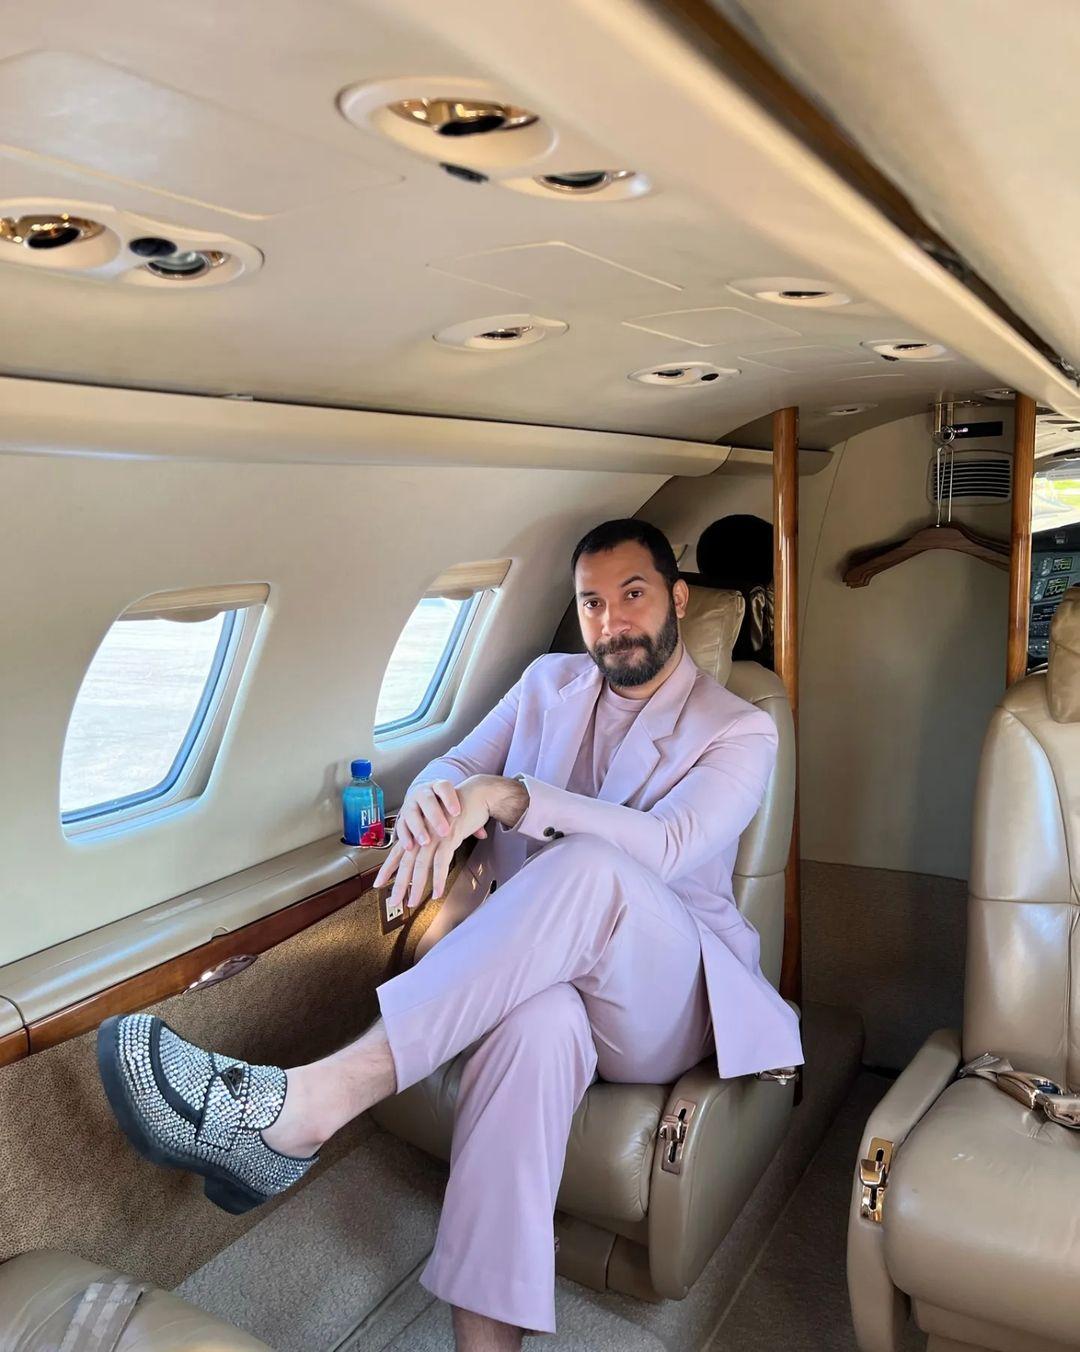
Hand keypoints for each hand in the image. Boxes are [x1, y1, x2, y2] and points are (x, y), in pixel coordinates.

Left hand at [374, 776, 494, 912]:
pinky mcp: (449, 837)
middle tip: (393, 902)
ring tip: (412, 902)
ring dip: (416, 887)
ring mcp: (434, 835)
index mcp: (419, 832)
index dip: (387, 870)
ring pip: (421, 865)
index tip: (378, 884)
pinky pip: (441, 862)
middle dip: (398, 885)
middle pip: (406, 863)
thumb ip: (439, 843)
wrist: (475, 795)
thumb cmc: (460, 811)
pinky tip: (437, 892)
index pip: (398, 853)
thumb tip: (437, 861)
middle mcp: (423, 834)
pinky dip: (439, 879)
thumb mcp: (444, 828)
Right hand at [393, 778, 487, 850]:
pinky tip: (410, 846)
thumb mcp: (456, 806)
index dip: (450, 799)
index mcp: (438, 786)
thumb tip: (483, 834)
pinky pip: (400, 825)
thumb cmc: (445, 805)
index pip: (444, 788)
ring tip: (426, 842)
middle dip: (435, 816)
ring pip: (411, 813)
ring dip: (418, 828)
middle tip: (444, 831)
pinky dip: (404, 836)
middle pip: (427, 800)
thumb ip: (470, 818)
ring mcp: (410, 804)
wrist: (424, 798)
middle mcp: (422, 792)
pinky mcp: (401, 817)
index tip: (457, 812)